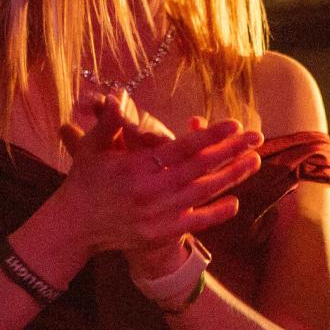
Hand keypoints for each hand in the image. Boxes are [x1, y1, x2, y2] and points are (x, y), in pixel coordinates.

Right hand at [54, 93, 260, 257]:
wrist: (73, 227)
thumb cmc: (86, 182)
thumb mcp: (92, 148)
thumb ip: (109, 122)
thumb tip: (118, 95)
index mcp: (134, 166)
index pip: (180, 149)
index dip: (209, 136)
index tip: (233, 124)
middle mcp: (149, 190)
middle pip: (198, 168)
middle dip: (230, 151)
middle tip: (256, 138)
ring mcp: (156, 214)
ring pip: (201, 193)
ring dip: (231, 177)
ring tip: (255, 162)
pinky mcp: (159, 233)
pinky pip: (194, 223)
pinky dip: (216, 214)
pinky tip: (236, 202)